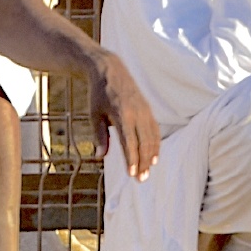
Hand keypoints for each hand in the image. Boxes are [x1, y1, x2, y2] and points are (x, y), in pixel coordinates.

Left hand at [88, 50, 159, 181]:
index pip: (129, 141)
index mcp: (121, 113)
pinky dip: (156, 145)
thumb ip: (99, 136)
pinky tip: (153, 158)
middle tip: (140, 180)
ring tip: (146, 173)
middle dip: (142, 163)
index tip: (132, 174)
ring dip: (150, 157)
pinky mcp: (148, 109)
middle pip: (143, 142)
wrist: (110, 70)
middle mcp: (136, 112)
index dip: (131, 159)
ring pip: (151, 138)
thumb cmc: (98, 94)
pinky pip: (155, 130)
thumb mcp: (94, 114)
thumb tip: (100, 157)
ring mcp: (144, 110)